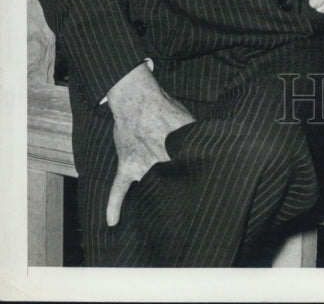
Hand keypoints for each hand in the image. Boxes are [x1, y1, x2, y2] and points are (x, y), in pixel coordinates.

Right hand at [104, 62, 195, 225]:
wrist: (136, 100)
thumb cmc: (164, 108)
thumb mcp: (187, 120)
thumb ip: (196, 136)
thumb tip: (209, 145)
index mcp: (176, 154)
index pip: (187, 174)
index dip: (194, 184)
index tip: (202, 197)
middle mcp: (159, 163)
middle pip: (170, 185)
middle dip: (177, 196)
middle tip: (186, 213)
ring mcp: (141, 166)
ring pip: (149, 190)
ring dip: (154, 203)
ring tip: (161, 224)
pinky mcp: (126, 165)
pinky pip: (117, 188)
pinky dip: (113, 205)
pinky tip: (112, 222)